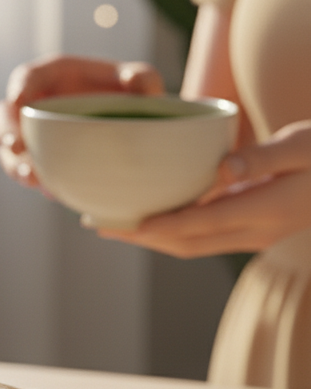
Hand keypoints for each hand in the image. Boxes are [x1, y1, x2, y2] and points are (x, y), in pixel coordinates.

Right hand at [0, 55, 163, 186]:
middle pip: (3, 116)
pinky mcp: (37, 158)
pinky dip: (35, 181)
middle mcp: (34, 105)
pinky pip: (24, 170)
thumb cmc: (130, 95)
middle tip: (18, 148)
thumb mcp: (140, 81)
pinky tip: (52, 191)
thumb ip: (142, 77)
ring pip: (8, 150)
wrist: (129, 125)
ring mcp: (31, 134)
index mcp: (51, 77)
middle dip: (6, 132)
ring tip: (32, 178)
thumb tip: (138, 83)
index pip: (25, 78)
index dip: (17, 89)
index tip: (18, 103)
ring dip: (15, 164)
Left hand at [98, 120, 310, 256]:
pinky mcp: (257, 230)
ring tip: (113, 224)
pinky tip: (153, 217)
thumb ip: (262, 156)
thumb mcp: (304, 143)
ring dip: (152, 238)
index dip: (157, 225)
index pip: (199, 224)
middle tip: (97, 224)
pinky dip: (173, 230)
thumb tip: (221, 169)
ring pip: (194, 245)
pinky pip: (205, 237)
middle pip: (187, 243)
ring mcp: (258, 235)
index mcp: (267, 210)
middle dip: (140, 236)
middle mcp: (259, 231)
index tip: (120, 221)